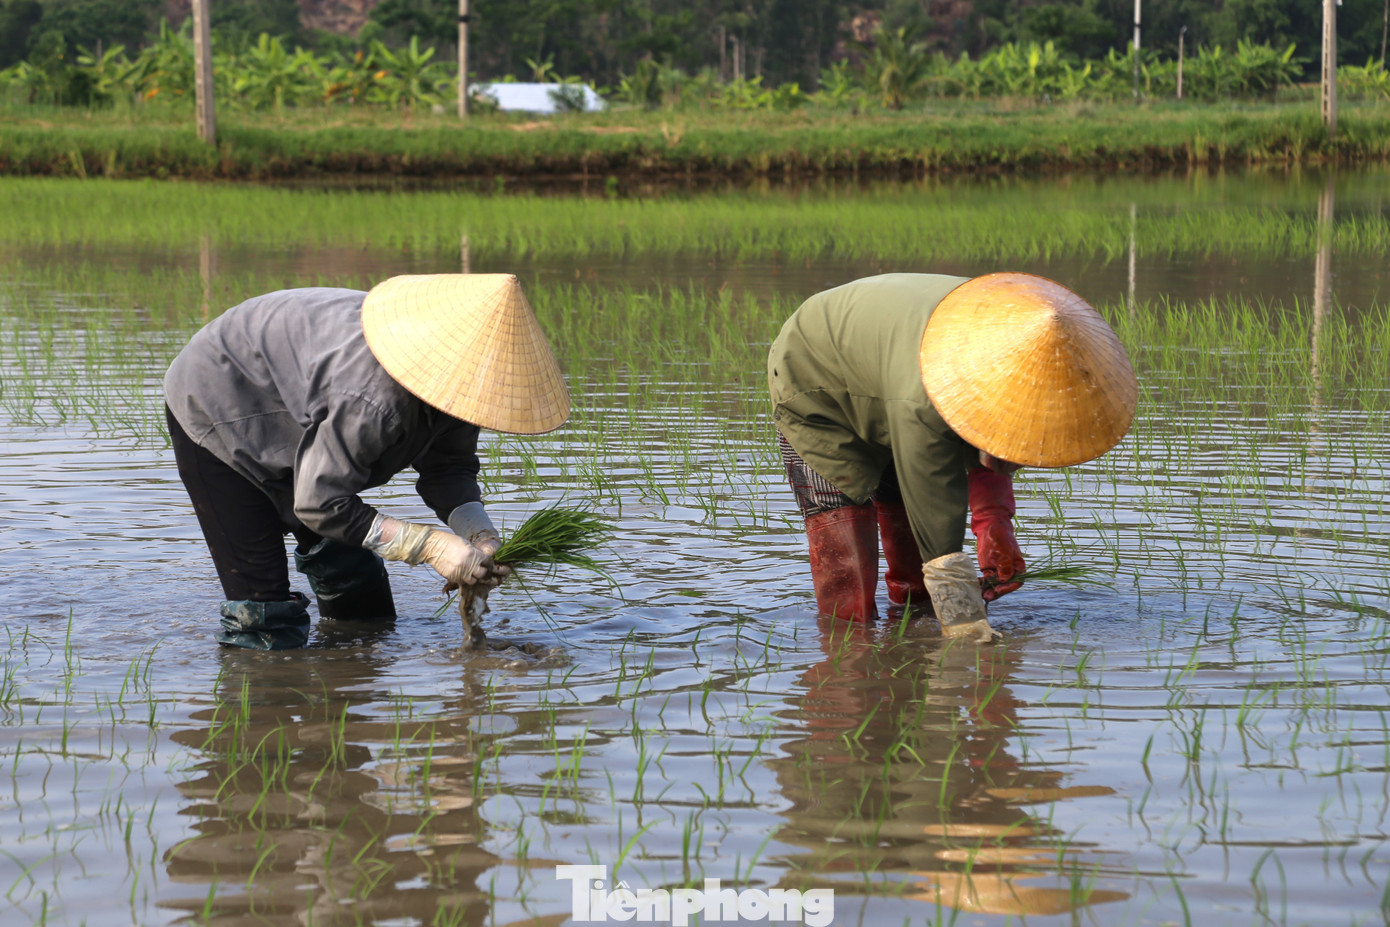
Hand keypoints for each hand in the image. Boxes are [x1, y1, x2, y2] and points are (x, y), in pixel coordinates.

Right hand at [449, 502, 511, 582]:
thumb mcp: (466, 544)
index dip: (488, 563)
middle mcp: (468, 564)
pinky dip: (462, 579)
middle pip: (482, 574)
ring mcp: (460, 572)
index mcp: (473, 554)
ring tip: (469, 573)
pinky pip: (461, 582)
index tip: (486, 564)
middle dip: (482, 572)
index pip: (488, 562)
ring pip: (473, 581)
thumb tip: (481, 559)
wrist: (433, 546)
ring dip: (472, 578)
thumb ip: (474, 553)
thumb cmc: (449, 542)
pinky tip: (460, 573)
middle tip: (478, 569)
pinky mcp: (452, 577)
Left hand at [969, 467, 1024, 601]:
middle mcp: (1009, 571)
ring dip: (989, 591)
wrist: (990, 527)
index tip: (998, 589)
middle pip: (1004, 586)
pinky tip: (977, 586)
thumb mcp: (1004, 551)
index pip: (1015, 582)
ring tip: (982, 595)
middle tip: (987, 596)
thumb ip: (1005, 565)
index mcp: (1017, 567)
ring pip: (995, 585)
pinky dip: (982, 585)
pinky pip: (987, 580)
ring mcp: (998, 571)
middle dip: (996, 592)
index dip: (1007, 587)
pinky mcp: (989, 570)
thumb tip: (1004, 579)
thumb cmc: (1001, 537)